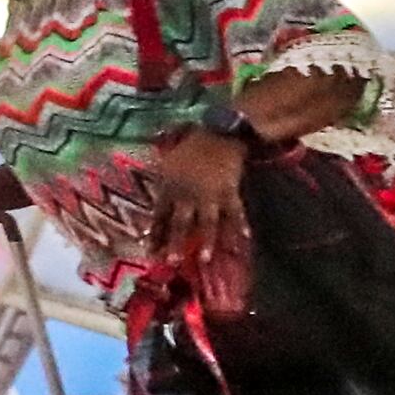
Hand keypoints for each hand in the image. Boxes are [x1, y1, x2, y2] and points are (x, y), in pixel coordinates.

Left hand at [147, 128, 251, 279]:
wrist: (217, 132)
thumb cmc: (189, 145)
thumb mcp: (167, 163)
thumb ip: (162, 184)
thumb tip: (157, 206)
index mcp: (169, 186)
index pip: (159, 215)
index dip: (155, 234)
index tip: (150, 252)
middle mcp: (187, 194)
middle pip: (180, 222)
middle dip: (175, 243)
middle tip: (171, 263)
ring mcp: (210, 194)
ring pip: (207, 222)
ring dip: (206, 241)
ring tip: (204, 259)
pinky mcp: (230, 191)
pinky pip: (235, 212)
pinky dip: (240, 226)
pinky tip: (244, 241)